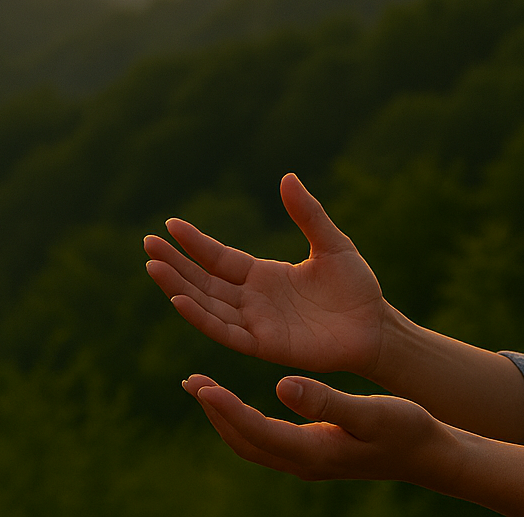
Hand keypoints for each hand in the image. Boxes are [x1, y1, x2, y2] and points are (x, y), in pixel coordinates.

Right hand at [145, 173, 388, 376]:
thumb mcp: (331, 242)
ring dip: (179, 287)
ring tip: (154, 267)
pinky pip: (226, 331)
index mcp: (263, 275)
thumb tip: (287, 177)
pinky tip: (180, 299)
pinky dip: (201, 316)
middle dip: (175, 264)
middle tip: (147, 244)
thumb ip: (308, 213)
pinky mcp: (265, 345)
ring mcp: (256, 323)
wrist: (376, 327)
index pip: (219, 257)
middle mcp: (253, 300)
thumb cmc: (356, 288)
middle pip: (204, 280)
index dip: (194, 243)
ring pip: (207, 304)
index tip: (169, 225)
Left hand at [181, 373, 461, 485]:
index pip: (256, 432)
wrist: (428, 455)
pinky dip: (244, 420)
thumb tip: (282, 385)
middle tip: (192, 382)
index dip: (226, 409)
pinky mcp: (313, 453)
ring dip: (225, 418)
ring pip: (252, 444)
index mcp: (314, 452)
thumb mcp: (369, 412)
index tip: (202, 384)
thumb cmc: (405, 428)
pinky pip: (266, 440)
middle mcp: (304, 462)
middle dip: (215, 414)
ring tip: (205, 389)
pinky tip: (241, 400)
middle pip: (244, 443)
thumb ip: (326, 401)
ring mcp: (308, 462)